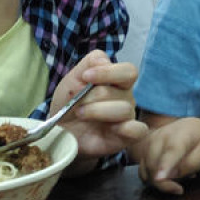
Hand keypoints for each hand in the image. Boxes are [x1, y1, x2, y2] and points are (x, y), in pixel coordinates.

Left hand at [50, 50, 147, 173]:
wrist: (60, 129)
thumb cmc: (69, 102)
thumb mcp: (73, 78)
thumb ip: (90, 62)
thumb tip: (104, 61)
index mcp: (117, 80)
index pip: (128, 71)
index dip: (108, 72)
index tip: (86, 76)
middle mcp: (126, 97)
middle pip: (122, 91)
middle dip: (95, 95)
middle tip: (77, 102)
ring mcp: (127, 118)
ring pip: (124, 109)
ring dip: (97, 111)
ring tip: (80, 114)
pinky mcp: (126, 137)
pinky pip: (138, 130)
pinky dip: (127, 128)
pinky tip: (111, 128)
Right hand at [130, 114, 199, 194]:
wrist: (191, 126)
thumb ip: (189, 165)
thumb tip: (170, 175)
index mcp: (180, 136)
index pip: (171, 151)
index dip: (164, 166)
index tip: (159, 179)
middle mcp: (161, 136)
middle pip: (154, 164)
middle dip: (163, 183)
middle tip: (179, 190)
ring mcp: (151, 140)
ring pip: (145, 167)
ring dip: (156, 181)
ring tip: (174, 182)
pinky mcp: (145, 146)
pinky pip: (142, 167)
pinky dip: (149, 176)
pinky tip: (162, 178)